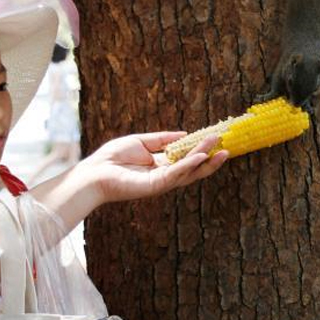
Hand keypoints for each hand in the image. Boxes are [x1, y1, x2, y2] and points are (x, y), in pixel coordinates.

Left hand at [80, 131, 227, 204]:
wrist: (94, 172)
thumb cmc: (112, 157)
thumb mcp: (141, 141)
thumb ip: (162, 139)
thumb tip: (185, 134)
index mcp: (161, 166)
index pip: (186, 158)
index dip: (201, 149)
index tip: (215, 139)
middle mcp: (165, 176)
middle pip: (194, 168)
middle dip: (210, 157)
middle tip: (226, 145)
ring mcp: (162, 182)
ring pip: (190, 171)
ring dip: (206, 159)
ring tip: (221, 148)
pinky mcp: (157, 185)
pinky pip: (177, 174)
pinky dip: (190, 165)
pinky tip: (201, 156)